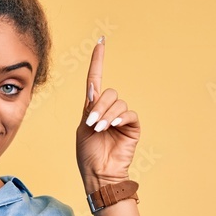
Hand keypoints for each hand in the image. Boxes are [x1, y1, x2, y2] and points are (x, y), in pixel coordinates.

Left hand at [76, 37, 140, 192]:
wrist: (99, 174)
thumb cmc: (88, 155)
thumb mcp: (82, 129)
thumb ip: (89, 108)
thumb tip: (93, 89)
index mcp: (93, 107)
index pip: (96, 78)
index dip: (98, 60)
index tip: (100, 42)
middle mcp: (108, 109)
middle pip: (108, 92)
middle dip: (99, 107)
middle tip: (92, 124)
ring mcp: (121, 117)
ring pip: (118, 102)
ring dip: (107, 115)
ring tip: (100, 130)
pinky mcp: (132, 126)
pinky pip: (129, 113)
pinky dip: (120, 118)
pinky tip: (113, 127)